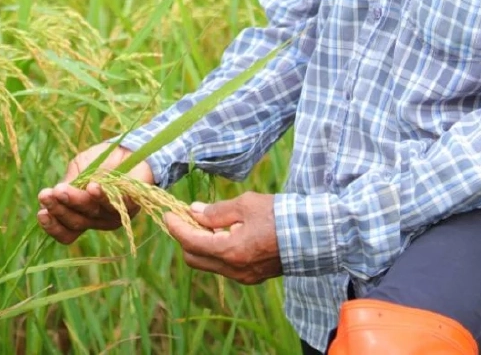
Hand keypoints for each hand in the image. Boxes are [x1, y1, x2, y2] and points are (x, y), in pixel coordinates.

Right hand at [36, 143, 154, 243]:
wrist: (129, 147)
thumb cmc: (101, 160)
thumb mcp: (79, 169)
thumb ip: (69, 183)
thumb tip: (54, 196)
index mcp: (82, 215)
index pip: (66, 232)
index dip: (52, 226)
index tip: (41, 212)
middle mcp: (97, 220)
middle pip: (75, 223)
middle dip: (59, 209)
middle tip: (48, 194)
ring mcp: (114, 215)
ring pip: (92, 214)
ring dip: (76, 201)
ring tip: (63, 190)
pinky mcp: (131, 205)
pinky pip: (115, 204)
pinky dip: (102, 196)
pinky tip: (92, 186)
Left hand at [164, 191, 282, 284]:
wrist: (313, 235)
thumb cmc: (280, 215)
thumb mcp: (245, 205)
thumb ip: (216, 211)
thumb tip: (194, 212)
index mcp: (231, 251)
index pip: (191, 242)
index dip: (176, 227)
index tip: (168, 214)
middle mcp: (234, 270)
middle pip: (194, 259)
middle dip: (185, 238)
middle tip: (185, 218)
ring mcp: (244, 276)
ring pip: (209, 264)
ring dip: (201, 245)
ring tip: (206, 223)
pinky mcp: (252, 277)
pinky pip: (224, 267)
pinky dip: (216, 251)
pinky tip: (223, 234)